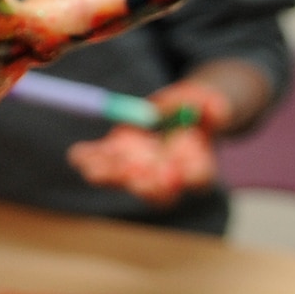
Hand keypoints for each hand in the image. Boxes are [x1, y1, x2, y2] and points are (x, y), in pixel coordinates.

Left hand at [68, 77, 231, 203]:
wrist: (176, 110)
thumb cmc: (197, 109)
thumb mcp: (208, 101)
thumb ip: (214, 106)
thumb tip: (217, 108)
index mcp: (197, 163)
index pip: (197, 178)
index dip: (190, 176)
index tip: (177, 171)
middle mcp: (167, 175)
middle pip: (159, 192)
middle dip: (147, 187)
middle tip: (136, 178)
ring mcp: (140, 169)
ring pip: (125, 180)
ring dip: (111, 176)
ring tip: (95, 170)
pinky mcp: (117, 157)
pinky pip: (100, 162)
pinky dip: (88, 159)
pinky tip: (77, 155)